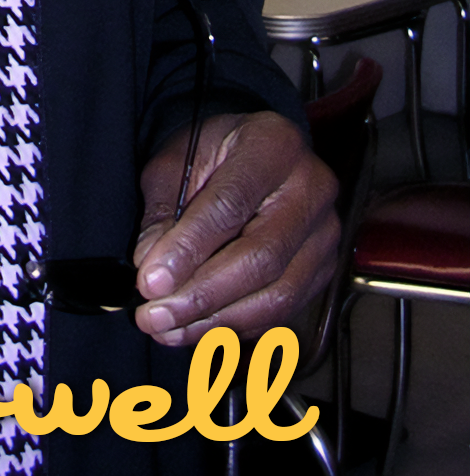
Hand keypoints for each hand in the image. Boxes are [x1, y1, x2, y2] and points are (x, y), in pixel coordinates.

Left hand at [132, 111, 337, 346]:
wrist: (251, 151)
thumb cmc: (212, 151)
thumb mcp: (176, 161)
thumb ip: (164, 210)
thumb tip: (151, 263)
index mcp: (273, 145)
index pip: (230, 206)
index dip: (188, 249)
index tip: (151, 281)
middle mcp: (311, 187)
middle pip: (261, 257)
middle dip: (201, 295)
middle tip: (155, 316)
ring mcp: (324, 231)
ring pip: (277, 293)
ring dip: (218, 321)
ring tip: (169, 330)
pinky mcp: (324, 267)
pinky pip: (285, 309)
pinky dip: (239, 327)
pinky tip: (199, 329)